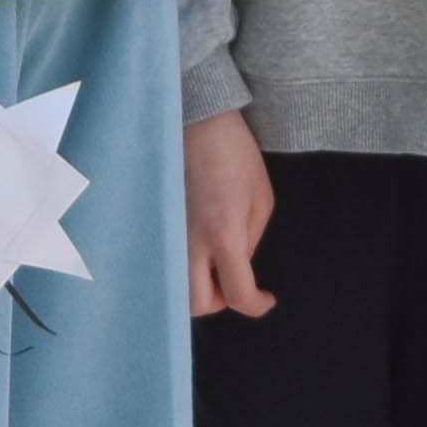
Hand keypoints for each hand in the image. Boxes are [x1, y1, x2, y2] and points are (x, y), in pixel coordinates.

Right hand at [186, 110, 276, 318]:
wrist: (197, 122)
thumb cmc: (236, 155)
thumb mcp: (261, 199)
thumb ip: (251, 240)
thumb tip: (240, 264)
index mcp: (224, 234)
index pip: (238, 294)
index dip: (257, 305)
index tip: (268, 298)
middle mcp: (190, 242)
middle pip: (198, 304)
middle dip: (221, 300)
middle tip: (234, 280)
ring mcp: (169, 235)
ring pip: (177, 288)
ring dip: (198, 286)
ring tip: (214, 264)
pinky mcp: (158, 226)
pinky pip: (167, 261)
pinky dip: (182, 266)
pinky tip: (195, 247)